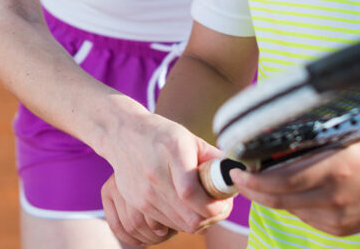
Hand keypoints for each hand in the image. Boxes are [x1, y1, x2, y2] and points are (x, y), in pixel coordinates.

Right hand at [100, 113, 232, 238]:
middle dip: (212, 217)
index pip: (192, 194)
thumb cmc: (162, 134)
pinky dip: (182, 220)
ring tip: (203, 205)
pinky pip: (167, 224)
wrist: (122, 134)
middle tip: (219, 206)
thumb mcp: (190, 138)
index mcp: (172, 150)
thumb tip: (237, 176)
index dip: (214, 206)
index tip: (225, 201)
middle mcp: (155, 174)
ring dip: (198, 220)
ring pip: (181, 225)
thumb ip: (214, 158)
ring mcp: (143, 192)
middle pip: (190, 217)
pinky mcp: (137, 203)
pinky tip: (185, 206)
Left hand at [232, 134, 359, 236]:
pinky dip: (294, 204)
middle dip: (253, 190)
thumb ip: (319, 134)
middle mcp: (334, 196)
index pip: (279, 180)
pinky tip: (295, 191)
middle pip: (278, 199)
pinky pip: (307, 217)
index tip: (238, 169)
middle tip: (239, 177)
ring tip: (262, 180)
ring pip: (289, 209)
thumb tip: (282, 127)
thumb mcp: (353, 132)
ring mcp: (338, 217)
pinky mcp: (341, 230)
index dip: (252, 178)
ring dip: (272, 196)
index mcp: (336, 166)